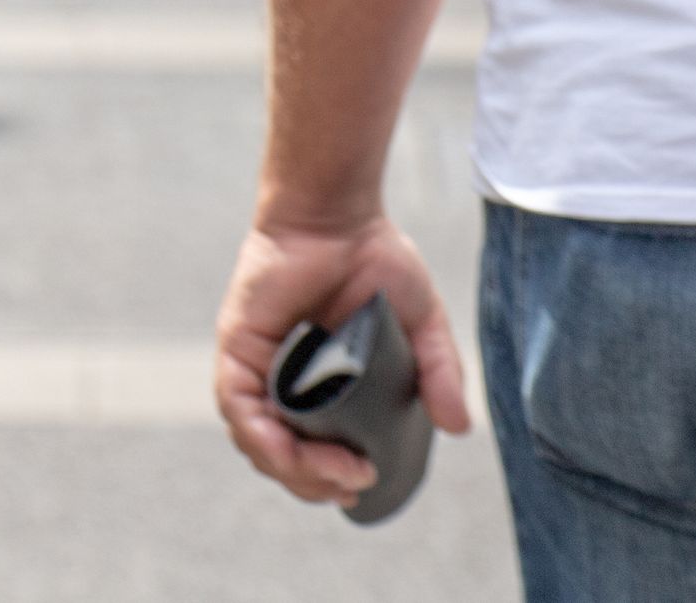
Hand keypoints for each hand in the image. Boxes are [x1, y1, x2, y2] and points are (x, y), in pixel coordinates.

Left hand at [215, 214, 471, 504]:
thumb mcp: (422, 324)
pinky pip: (237, 407)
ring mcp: (256, 365)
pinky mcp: (238, 346)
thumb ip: (438, 372)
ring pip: (256, 441)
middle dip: (313, 484)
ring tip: (338, 475)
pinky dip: (262, 438)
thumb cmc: (375, 258)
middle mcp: (280, 379)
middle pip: (280, 456)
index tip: (362, 483)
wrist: (338, 211)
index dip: (326, 479)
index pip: (307, 450)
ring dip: (293, 470)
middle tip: (353, 484)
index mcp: (316, 383)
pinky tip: (291, 455)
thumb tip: (458, 427)